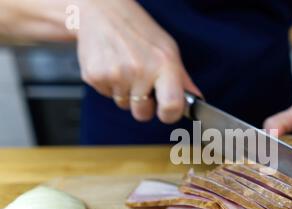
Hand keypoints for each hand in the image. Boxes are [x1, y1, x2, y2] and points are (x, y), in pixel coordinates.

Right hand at [76, 0, 199, 122]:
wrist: (101, 11)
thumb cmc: (139, 31)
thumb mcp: (168, 50)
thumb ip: (182, 79)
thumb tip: (197, 100)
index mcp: (163, 64)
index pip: (172, 106)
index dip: (170, 115)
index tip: (167, 111)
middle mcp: (140, 70)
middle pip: (143, 114)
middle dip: (143, 105)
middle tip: (141, 82)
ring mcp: (115, 74)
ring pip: (124, 106)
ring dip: (125, 93)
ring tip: (125, 68)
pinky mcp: (94, 76)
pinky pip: (107, 96)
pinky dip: (109, 86)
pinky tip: (112, 66)